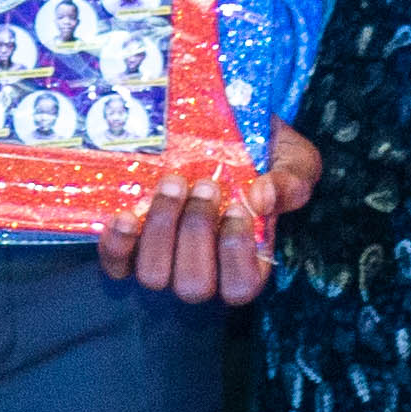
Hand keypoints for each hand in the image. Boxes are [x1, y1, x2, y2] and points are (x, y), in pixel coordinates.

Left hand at [102, 128, 322, 303]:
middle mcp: (203, 272)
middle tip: (205, 186)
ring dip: (162, 229)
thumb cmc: (265, 152)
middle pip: (193, 286)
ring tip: (173, 184)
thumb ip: (290, 181)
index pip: (240, 287)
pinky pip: (116, 264)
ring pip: (154, 276)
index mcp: (246, 263)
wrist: (224, 124)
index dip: (235, 252)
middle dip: (196, 233)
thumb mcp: (294, 160)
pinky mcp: (129, 248)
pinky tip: (128, 214)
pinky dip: (118, 244)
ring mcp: (164, 262)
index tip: (237, 206)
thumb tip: (260, 198)